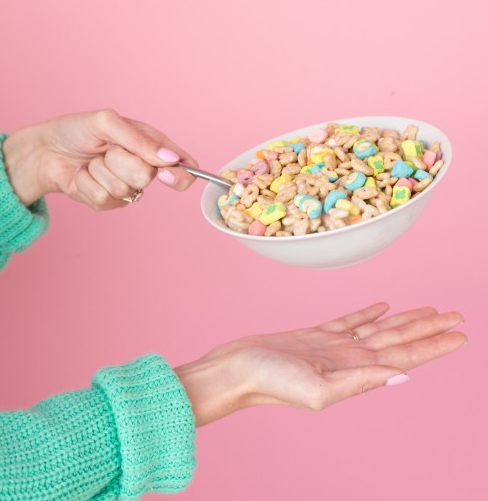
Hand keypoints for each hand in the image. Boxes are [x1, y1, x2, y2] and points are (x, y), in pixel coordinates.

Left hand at [2, 109, 197, 207]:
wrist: (44, 150)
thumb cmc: (76, 130)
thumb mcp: (108, 123)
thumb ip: (140, 140)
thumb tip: (170, 159)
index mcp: (151, 144)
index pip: (182, 164)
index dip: (180, 173)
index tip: (166, 173)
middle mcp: (143, 166)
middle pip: (148, 177)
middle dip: (121, 161)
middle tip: (106, 150)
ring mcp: (126, 186)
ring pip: (123, 188)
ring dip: (100, 172)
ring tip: (91, 161)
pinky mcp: (108, 202)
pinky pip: (104, 199)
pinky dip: (87, 184)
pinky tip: (82, 175)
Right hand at [175, 302, 465, 425]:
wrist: (235, 370)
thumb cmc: (268, 382)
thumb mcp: (315, 389)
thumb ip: (358, 382)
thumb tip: (401, 377)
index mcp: (353, 372)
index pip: (404, 357)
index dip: (433, 345)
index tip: (460, 334)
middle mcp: (349, 359)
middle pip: (398, 341)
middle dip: (429, 329)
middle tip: (457, 316)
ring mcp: (333, 347)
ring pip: (379, 329)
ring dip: (405, 320)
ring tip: (429, 310)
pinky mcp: (315, 335)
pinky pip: (350, 320)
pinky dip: (368, 313)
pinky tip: (383, 307)